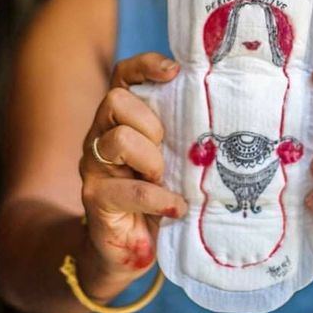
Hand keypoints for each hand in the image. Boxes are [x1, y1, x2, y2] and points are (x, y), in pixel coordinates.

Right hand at [79, 52, 186, 277]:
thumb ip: (180, 129)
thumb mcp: (171, 154)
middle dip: (149, 122)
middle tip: (165, 148)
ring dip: (151, 160)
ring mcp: (93, 165)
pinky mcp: (95, 198)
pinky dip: (158, 198)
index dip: (145, 66)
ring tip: (164, 178)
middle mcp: (100, 134)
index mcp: (120, 118)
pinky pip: (129, 189)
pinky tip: (175, 207)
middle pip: (115, 100)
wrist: (131, 247)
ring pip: (118, 139)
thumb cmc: (157, 192)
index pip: (123, 75)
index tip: (174, 72)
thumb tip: (219, 106)